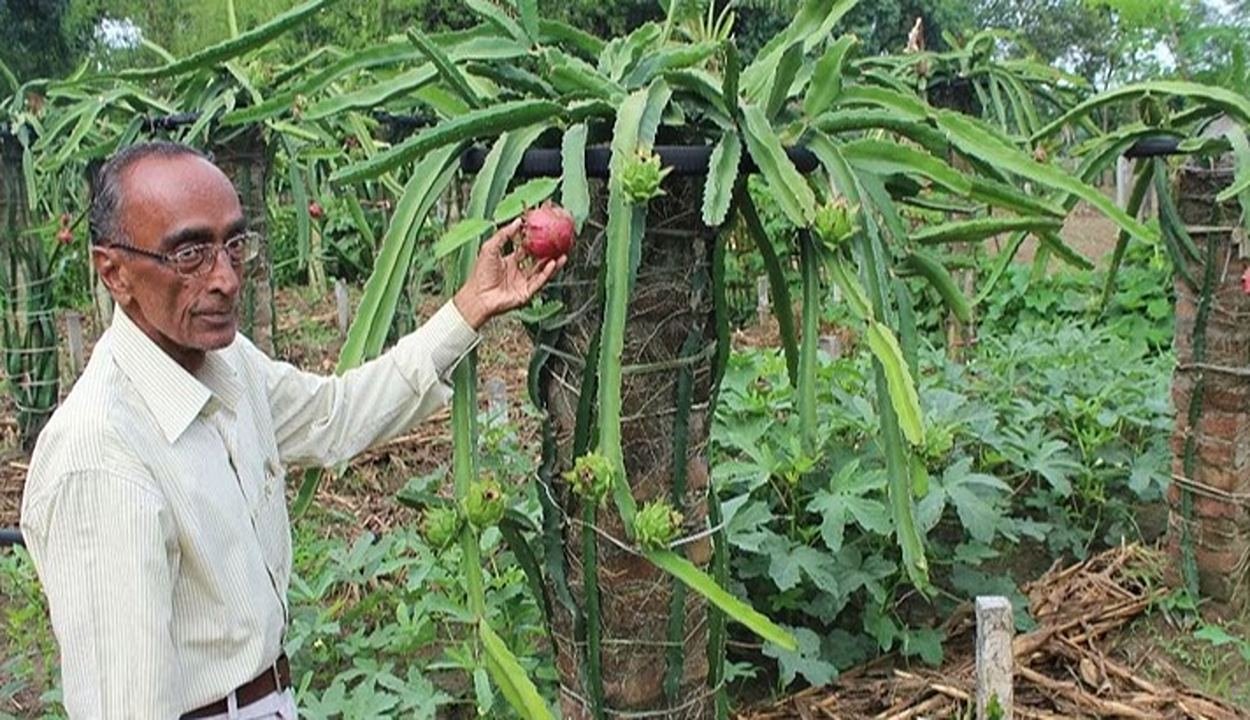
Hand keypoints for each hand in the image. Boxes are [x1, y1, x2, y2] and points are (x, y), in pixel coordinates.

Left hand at [452, 218, 566, 329]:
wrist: (478, 296)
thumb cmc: (480, 274)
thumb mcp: (490, 248)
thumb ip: (504, 234)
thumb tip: (517, 222)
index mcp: (509, 261)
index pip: (526, 249)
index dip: (535, 240)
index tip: (543, 231)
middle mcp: (518, 272)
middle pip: (538, 260)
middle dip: (549, 252)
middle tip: (558, 243)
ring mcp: (523, 282)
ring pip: (542, 271)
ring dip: (553, 262)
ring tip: (563, 253)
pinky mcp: (527, 292)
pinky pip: (540, 281)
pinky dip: (547, 272)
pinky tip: (553, 264)